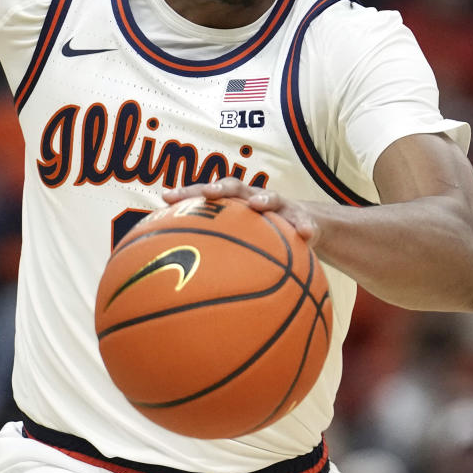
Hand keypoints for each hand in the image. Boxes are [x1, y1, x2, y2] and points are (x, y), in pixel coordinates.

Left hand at [162, 177, 323, 246]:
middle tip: (208, 194)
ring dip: (264, 198)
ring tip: (259, 205)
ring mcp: (279, 206)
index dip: (186, 194)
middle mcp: (253, 199)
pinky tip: (306, 236)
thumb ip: (215, 256)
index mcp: (233, 204)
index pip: (206, 194)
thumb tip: (179, 285)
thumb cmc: (262, 238)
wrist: (303, 227)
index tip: (166, 198)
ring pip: (272, 197)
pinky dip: (305, 226)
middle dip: (220, 188)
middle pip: (234, 187)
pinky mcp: (302, 218)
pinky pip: (305, 222)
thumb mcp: (240, 245)